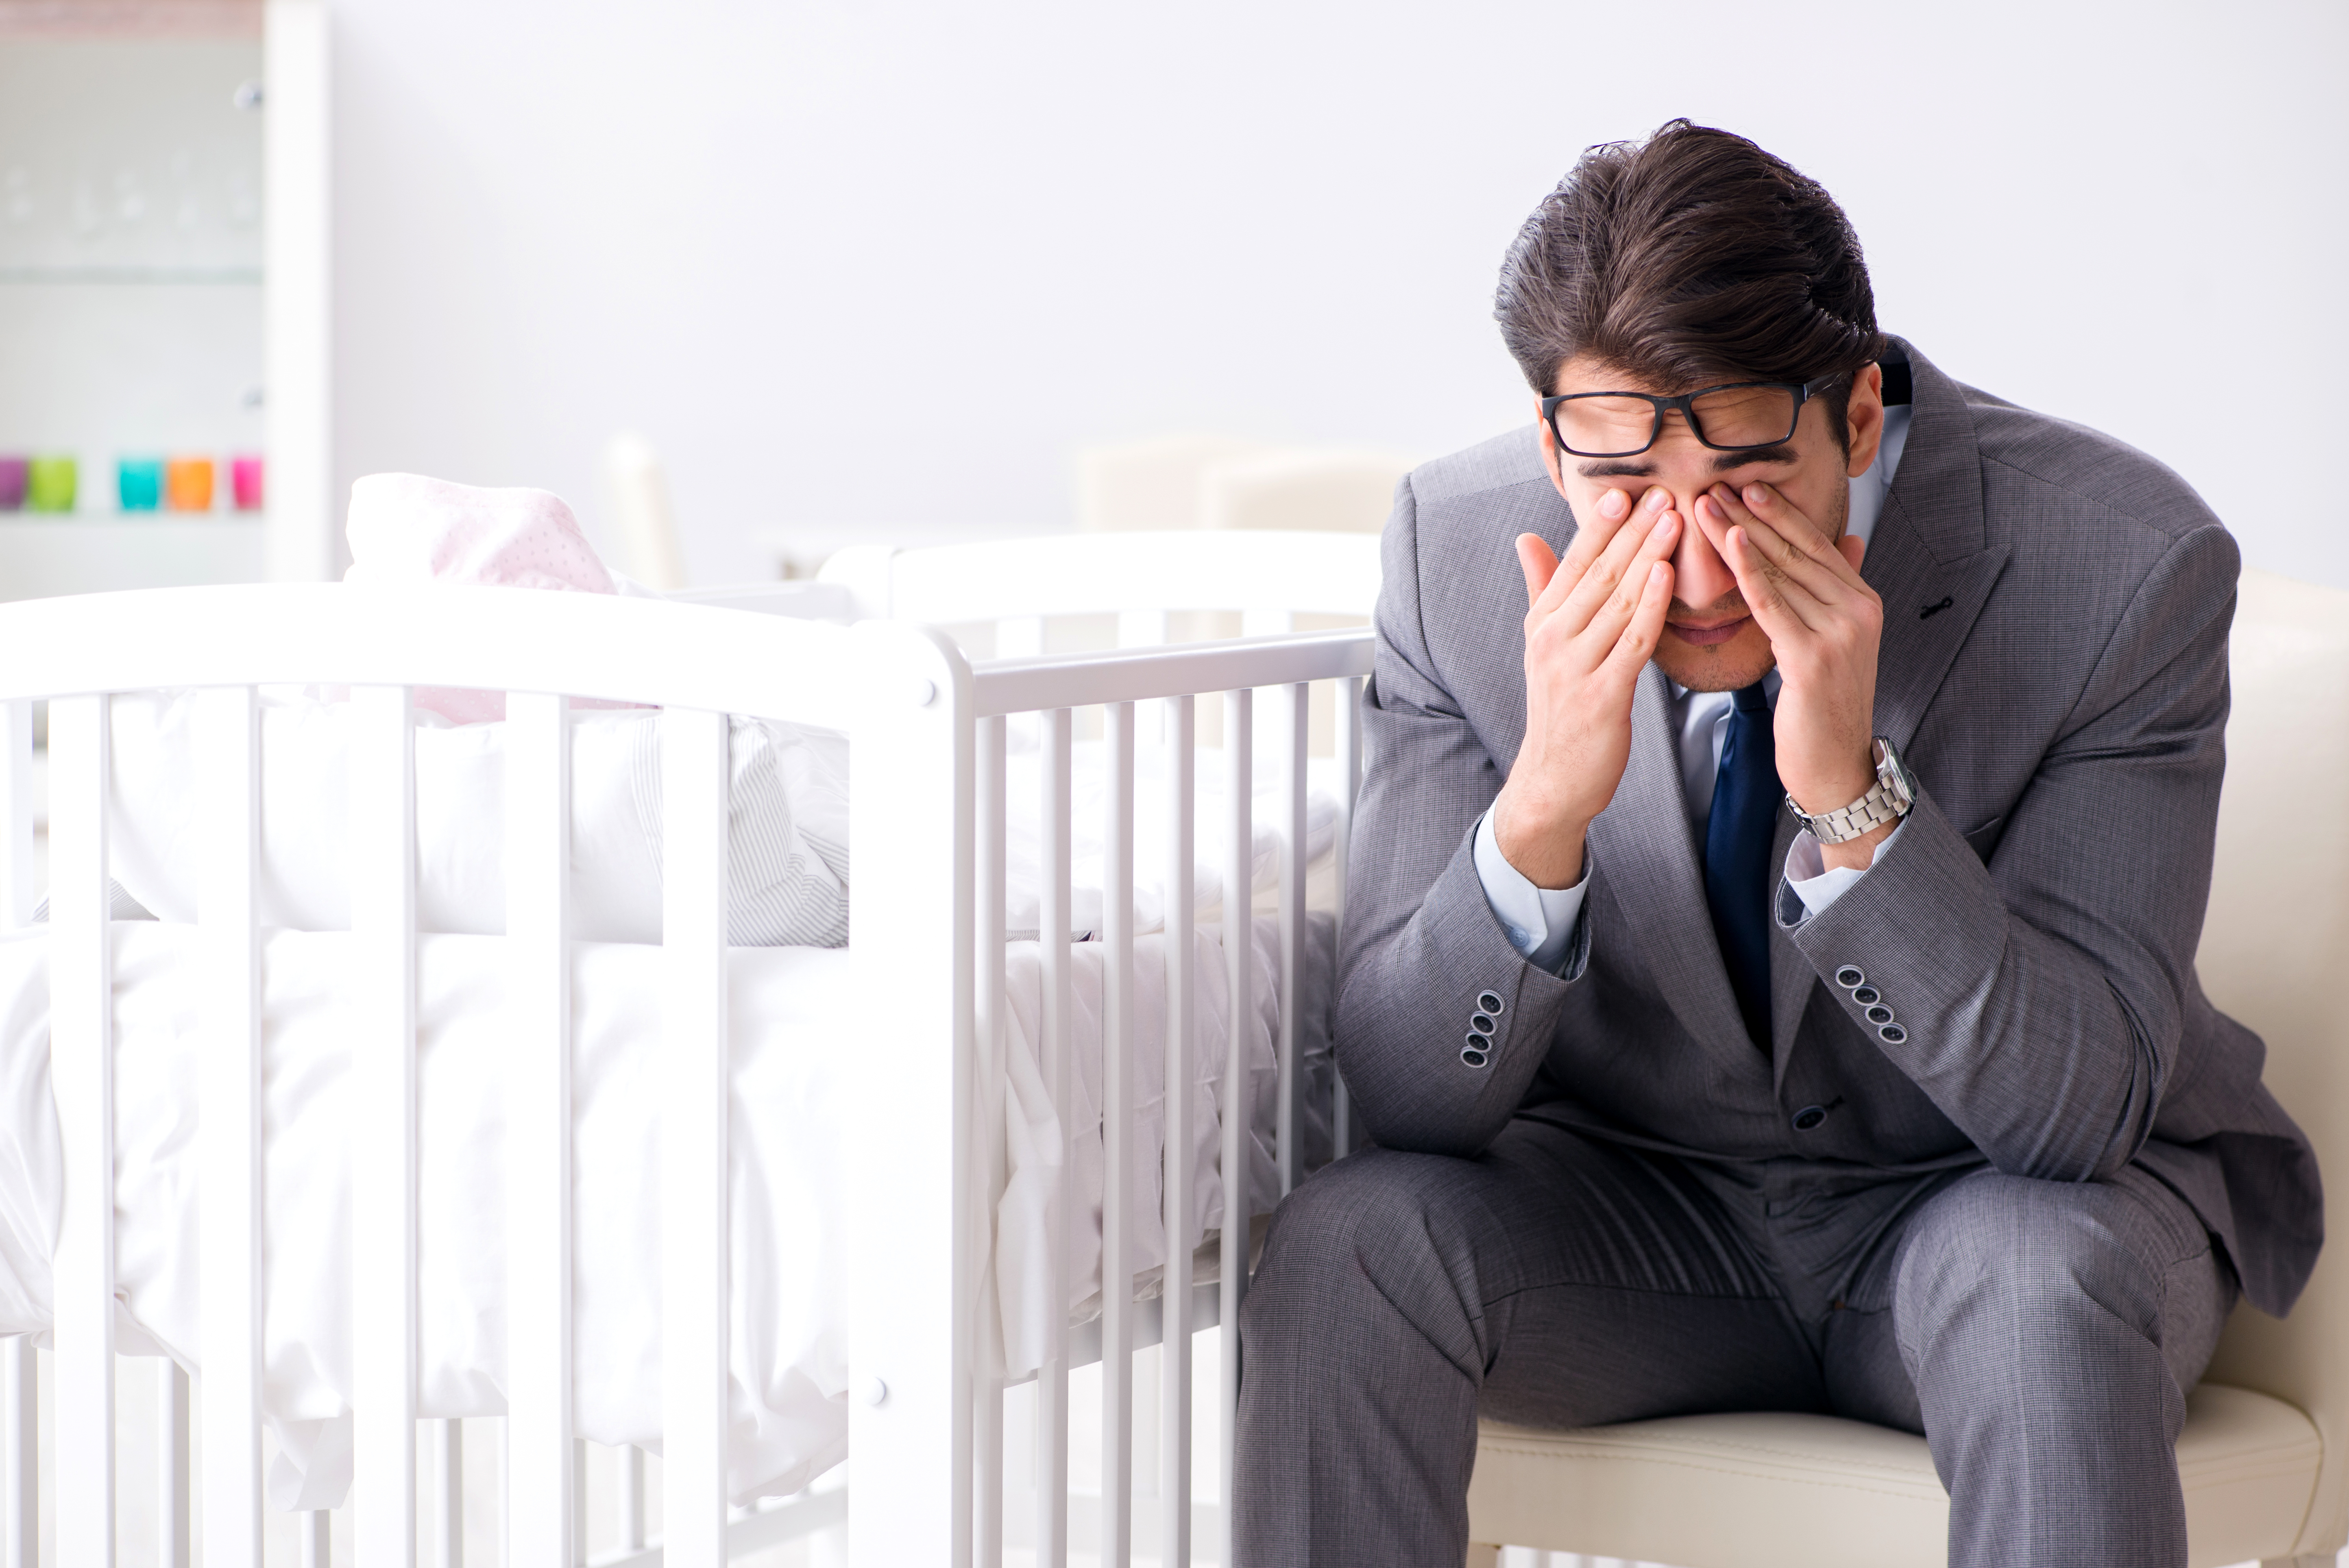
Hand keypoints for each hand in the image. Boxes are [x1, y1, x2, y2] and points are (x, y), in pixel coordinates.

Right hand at [1494, 487, 1679, 886]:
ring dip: (1647, 556)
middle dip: (1631, 530)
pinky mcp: (1602, 695)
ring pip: (1617, 601)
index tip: (1624, 489)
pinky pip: (1632, 641)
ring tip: (1674, 519)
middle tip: (1662, 491)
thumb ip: (1541, 590)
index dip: (1598, 525)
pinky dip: (1649, 605)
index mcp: (1542, 623)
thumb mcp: (1543, 647)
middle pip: (1598, 574)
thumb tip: (1527, 538)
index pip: (1572, 563)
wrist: (1553, 781)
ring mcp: (1575, 667)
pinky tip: (1666, 575)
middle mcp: (1553, 639)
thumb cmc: (1560, 710)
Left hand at [1691, 480, 1889, 869]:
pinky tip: (1730, 543)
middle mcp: (1857, 610)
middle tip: (1716, 482)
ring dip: (1741, 533)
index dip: (1780, 512)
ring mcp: (1840, 633)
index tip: (1744, 483)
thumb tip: (1850, 539)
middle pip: (1796, 550)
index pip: (1816, 543)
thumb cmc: (1824, 705)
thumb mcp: (1837, 640)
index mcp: (1862, 600)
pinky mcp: (1814, 658)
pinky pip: (1774, 605)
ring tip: (1708, 504)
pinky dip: (1750, 572)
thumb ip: (1838, 589)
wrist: (1833, 764)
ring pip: (1781, 571)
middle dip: (1753, 514)